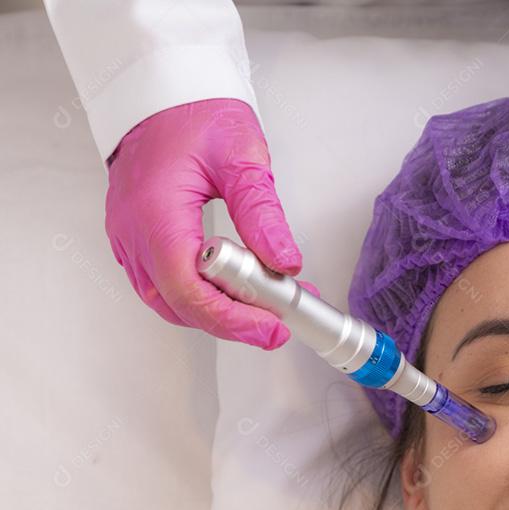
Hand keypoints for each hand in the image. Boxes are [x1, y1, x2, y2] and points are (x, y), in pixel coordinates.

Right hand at [105, 98, 319, 348]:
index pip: (189, 290)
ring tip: (265, 305)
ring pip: (168, 301)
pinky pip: (162, 284)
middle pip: (178, 305)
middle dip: (232, 322)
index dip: (232, 319)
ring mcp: (129, 238)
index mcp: (156, 213)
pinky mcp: (135, 238)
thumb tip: (285, 263)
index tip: (273, 326)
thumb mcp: (241, 156)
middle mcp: (134, 232)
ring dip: (217, 312)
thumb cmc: (194, 113)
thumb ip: (262, 213)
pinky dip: (199, 296)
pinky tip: (235, 290)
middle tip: (279, 320)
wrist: (160, 91)